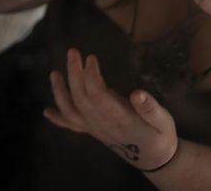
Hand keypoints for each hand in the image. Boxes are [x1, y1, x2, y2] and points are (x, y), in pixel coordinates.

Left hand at [44, 49, 177, 170]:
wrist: (153, 157)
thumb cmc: (159, 134)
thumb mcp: (163, 121)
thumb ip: (150, 108)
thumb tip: (137, 93)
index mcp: (119, 117)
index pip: (97, 95)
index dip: (91, 76)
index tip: (91, 58)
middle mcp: (102, 123)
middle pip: (81, 97)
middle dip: (74, 74)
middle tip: (72, 52)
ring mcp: (95, 128)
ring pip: (72, 110)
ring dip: (60, 92)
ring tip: (54, 73)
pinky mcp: (93, 131)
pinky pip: (72, 126)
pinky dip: (58, 118)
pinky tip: (47, 112)